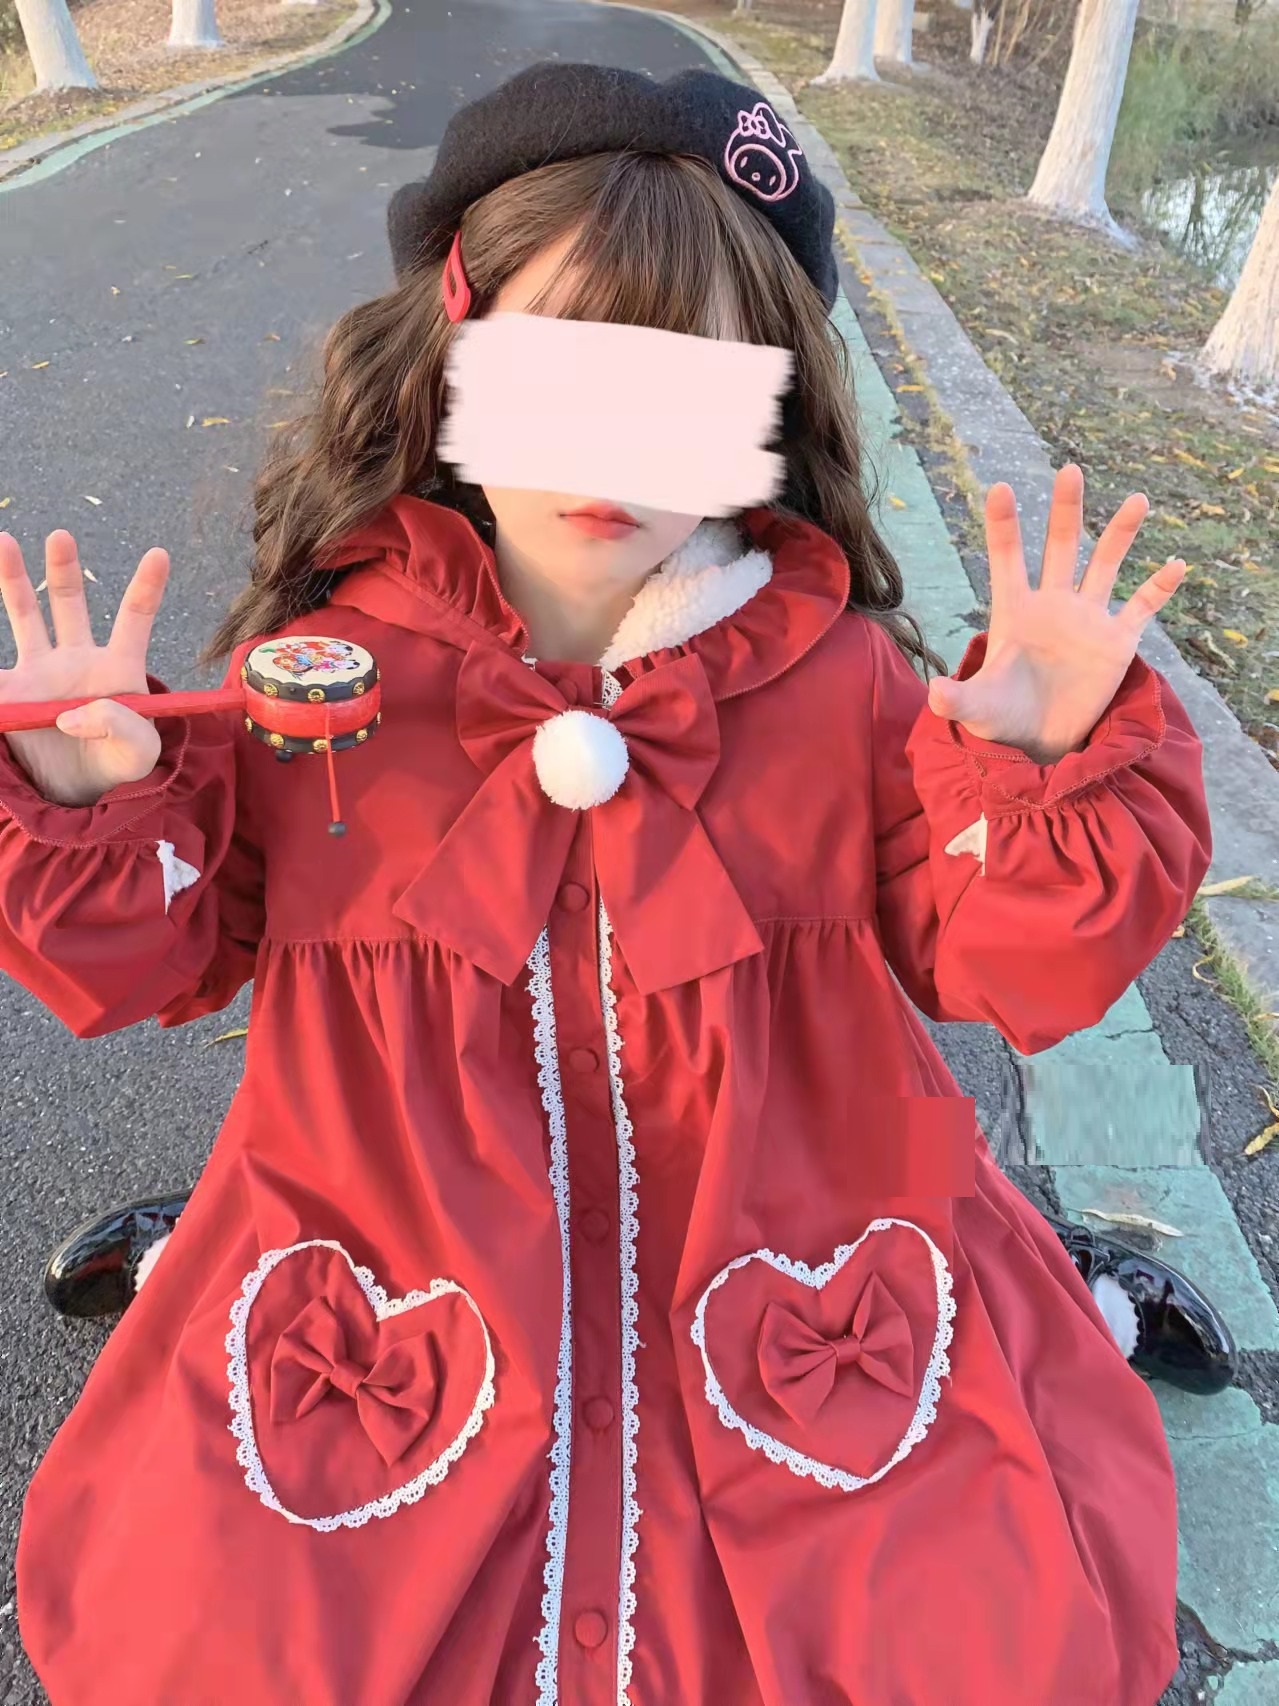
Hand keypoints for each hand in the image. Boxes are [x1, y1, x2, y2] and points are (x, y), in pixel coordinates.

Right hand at [0, 530, 169, 805]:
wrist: (83, 793)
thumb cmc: (121, 766)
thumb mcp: (140, 754)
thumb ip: (123, 727)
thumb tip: (73, 715)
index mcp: (118, 668)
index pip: (134, 620)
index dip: (147, 587)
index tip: (160, 554)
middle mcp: (77, 660)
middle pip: (70, 604)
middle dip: (65, 570)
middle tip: (62, 536)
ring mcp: (41, 672)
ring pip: (26, 616)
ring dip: (14, 580)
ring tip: (5, 541)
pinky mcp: (12, 695)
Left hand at [927, 465, 1184, 764]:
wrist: (1038, 741)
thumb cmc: (1000, 718)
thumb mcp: (976, 709)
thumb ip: (956, 699)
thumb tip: (935, 694)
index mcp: (1014, 612)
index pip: (1007, 560)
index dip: (1003, 525)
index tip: (999, 488)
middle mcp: (1053, 605)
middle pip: (1061, 547)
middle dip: (1065, 510)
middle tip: (1069, 470)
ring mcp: (1087, 619)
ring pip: (1106, 564)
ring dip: (1121, 533)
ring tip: (1137, 500)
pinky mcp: (1116, 642)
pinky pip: (1142, 608)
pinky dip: (1159, 588)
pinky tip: (1176, 566)